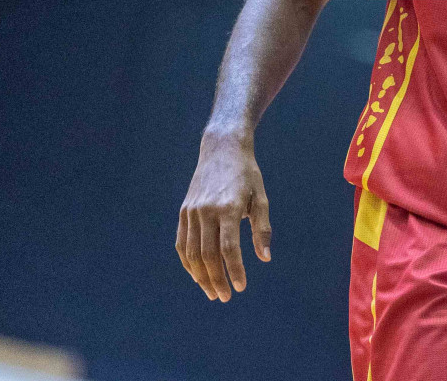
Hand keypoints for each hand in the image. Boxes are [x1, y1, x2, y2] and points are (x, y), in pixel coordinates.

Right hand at [176, 130, 271, 301]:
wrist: (222, 149)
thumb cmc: (246, 174)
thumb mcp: (260, 197)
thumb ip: (262, 228)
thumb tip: (265, 258)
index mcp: (228, 207)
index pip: (229, 248)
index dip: (235, 270)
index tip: (241, 287)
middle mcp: (206, 211)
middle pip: (208, 255)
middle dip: (216, 279)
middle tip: (226, 297)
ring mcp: (192, 211)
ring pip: (191, 253)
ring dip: (201, 276)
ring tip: (212, 292)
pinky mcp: (184, 211)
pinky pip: (182, 243)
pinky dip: (187, 262)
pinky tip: (197, 275)